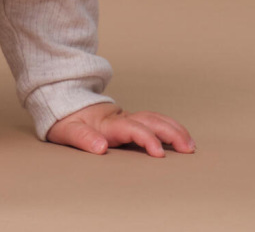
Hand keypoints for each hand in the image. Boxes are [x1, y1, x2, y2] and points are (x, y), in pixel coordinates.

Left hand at [47, 103, 195, 157]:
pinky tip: (180, 137)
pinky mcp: (130, 121)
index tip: (159, 153)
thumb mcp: (67, 130)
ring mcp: (127, 118)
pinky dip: (169, 127)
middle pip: (150, 120)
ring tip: (190, 144)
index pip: (132, 129)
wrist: (64, 102)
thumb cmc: (66, 120)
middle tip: (188, 148)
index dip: (147, 139)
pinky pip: (153, 121)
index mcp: (108, 123)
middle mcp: (121, 118)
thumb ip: (84, 138)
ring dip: (174, 129)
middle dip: (171, 133)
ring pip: (155, 118)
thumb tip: (101, 148)